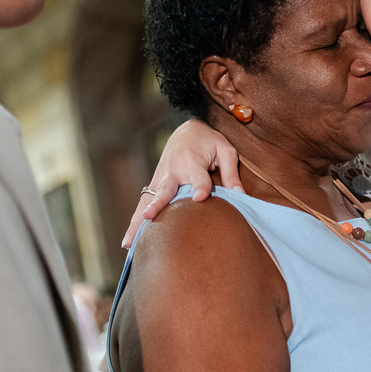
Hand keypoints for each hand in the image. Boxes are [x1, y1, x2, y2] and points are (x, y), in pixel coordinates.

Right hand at [121, 120, 242, 246]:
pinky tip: (130, 242)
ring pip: (148, 201)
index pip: (198, 177)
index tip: (200, 197)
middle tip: (148, 215)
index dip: (200, 186)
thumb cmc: (208, 141)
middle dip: (158, 203)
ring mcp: (161, 179)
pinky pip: (144, 205)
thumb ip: (231, 173)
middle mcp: (173, 172)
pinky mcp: (155, 186)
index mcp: (192, 161)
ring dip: (138, 220)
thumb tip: (240, 196)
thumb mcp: (225, 150)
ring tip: (130, 242)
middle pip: (165, 190)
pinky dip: (135, 222)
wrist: (186, 129)